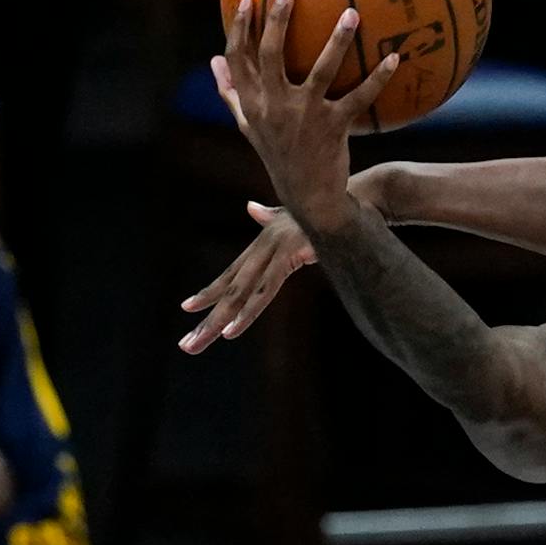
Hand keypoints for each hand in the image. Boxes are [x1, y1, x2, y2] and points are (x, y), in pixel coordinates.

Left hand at [179, 168, 399, 353]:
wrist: (359, 199)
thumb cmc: (334, 208)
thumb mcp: (296, 218)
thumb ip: (271, 216)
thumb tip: (250, 208)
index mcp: (265, 243)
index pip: (232, 274)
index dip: (210, 292)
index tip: (188, 309)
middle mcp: (263, 247)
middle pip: (229, 289)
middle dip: (206, 319)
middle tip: (186, 346)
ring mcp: (274, 251)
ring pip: (239, 295)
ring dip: (216, 323)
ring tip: (195, 345)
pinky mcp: (288, 256)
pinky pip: (264, 291)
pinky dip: (246, 313)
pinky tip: (230, 331)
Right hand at [212, 0, 399, 237]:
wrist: (308, 196)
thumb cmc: (279, 153)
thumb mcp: (248, 125)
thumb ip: (231, 92)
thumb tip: (213, 60)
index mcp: (252, 103)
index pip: (239, 58)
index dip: (239, 27)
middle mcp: (274, 107)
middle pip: (270, 55)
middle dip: (276, 19)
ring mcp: (304, 116)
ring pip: (320, 70)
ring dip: (337, 40)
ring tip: (352, 12)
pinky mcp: (334, 127)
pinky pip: (359, 97)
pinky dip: (379, 78)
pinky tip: (395, 57)